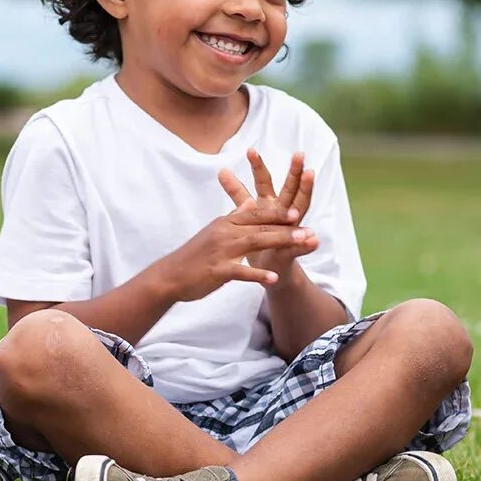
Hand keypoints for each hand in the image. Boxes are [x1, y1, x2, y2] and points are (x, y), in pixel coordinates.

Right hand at [150, 175, 318, 303]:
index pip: (256, 214)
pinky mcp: (218, 271)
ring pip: (256, 243)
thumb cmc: (195, 254)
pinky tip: (274, 278)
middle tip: (309, 230)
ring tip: (301, 243)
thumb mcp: (215, 230)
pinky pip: (241, 272)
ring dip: (281, 241)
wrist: (170, 275)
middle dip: (287, 228)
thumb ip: (235, 217)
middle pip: (261, 227)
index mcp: (226, 222)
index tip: (298, 211)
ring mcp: (221, 251)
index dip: (277, 212)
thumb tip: (251, 202)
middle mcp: (225, 232)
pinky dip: (258, 275)